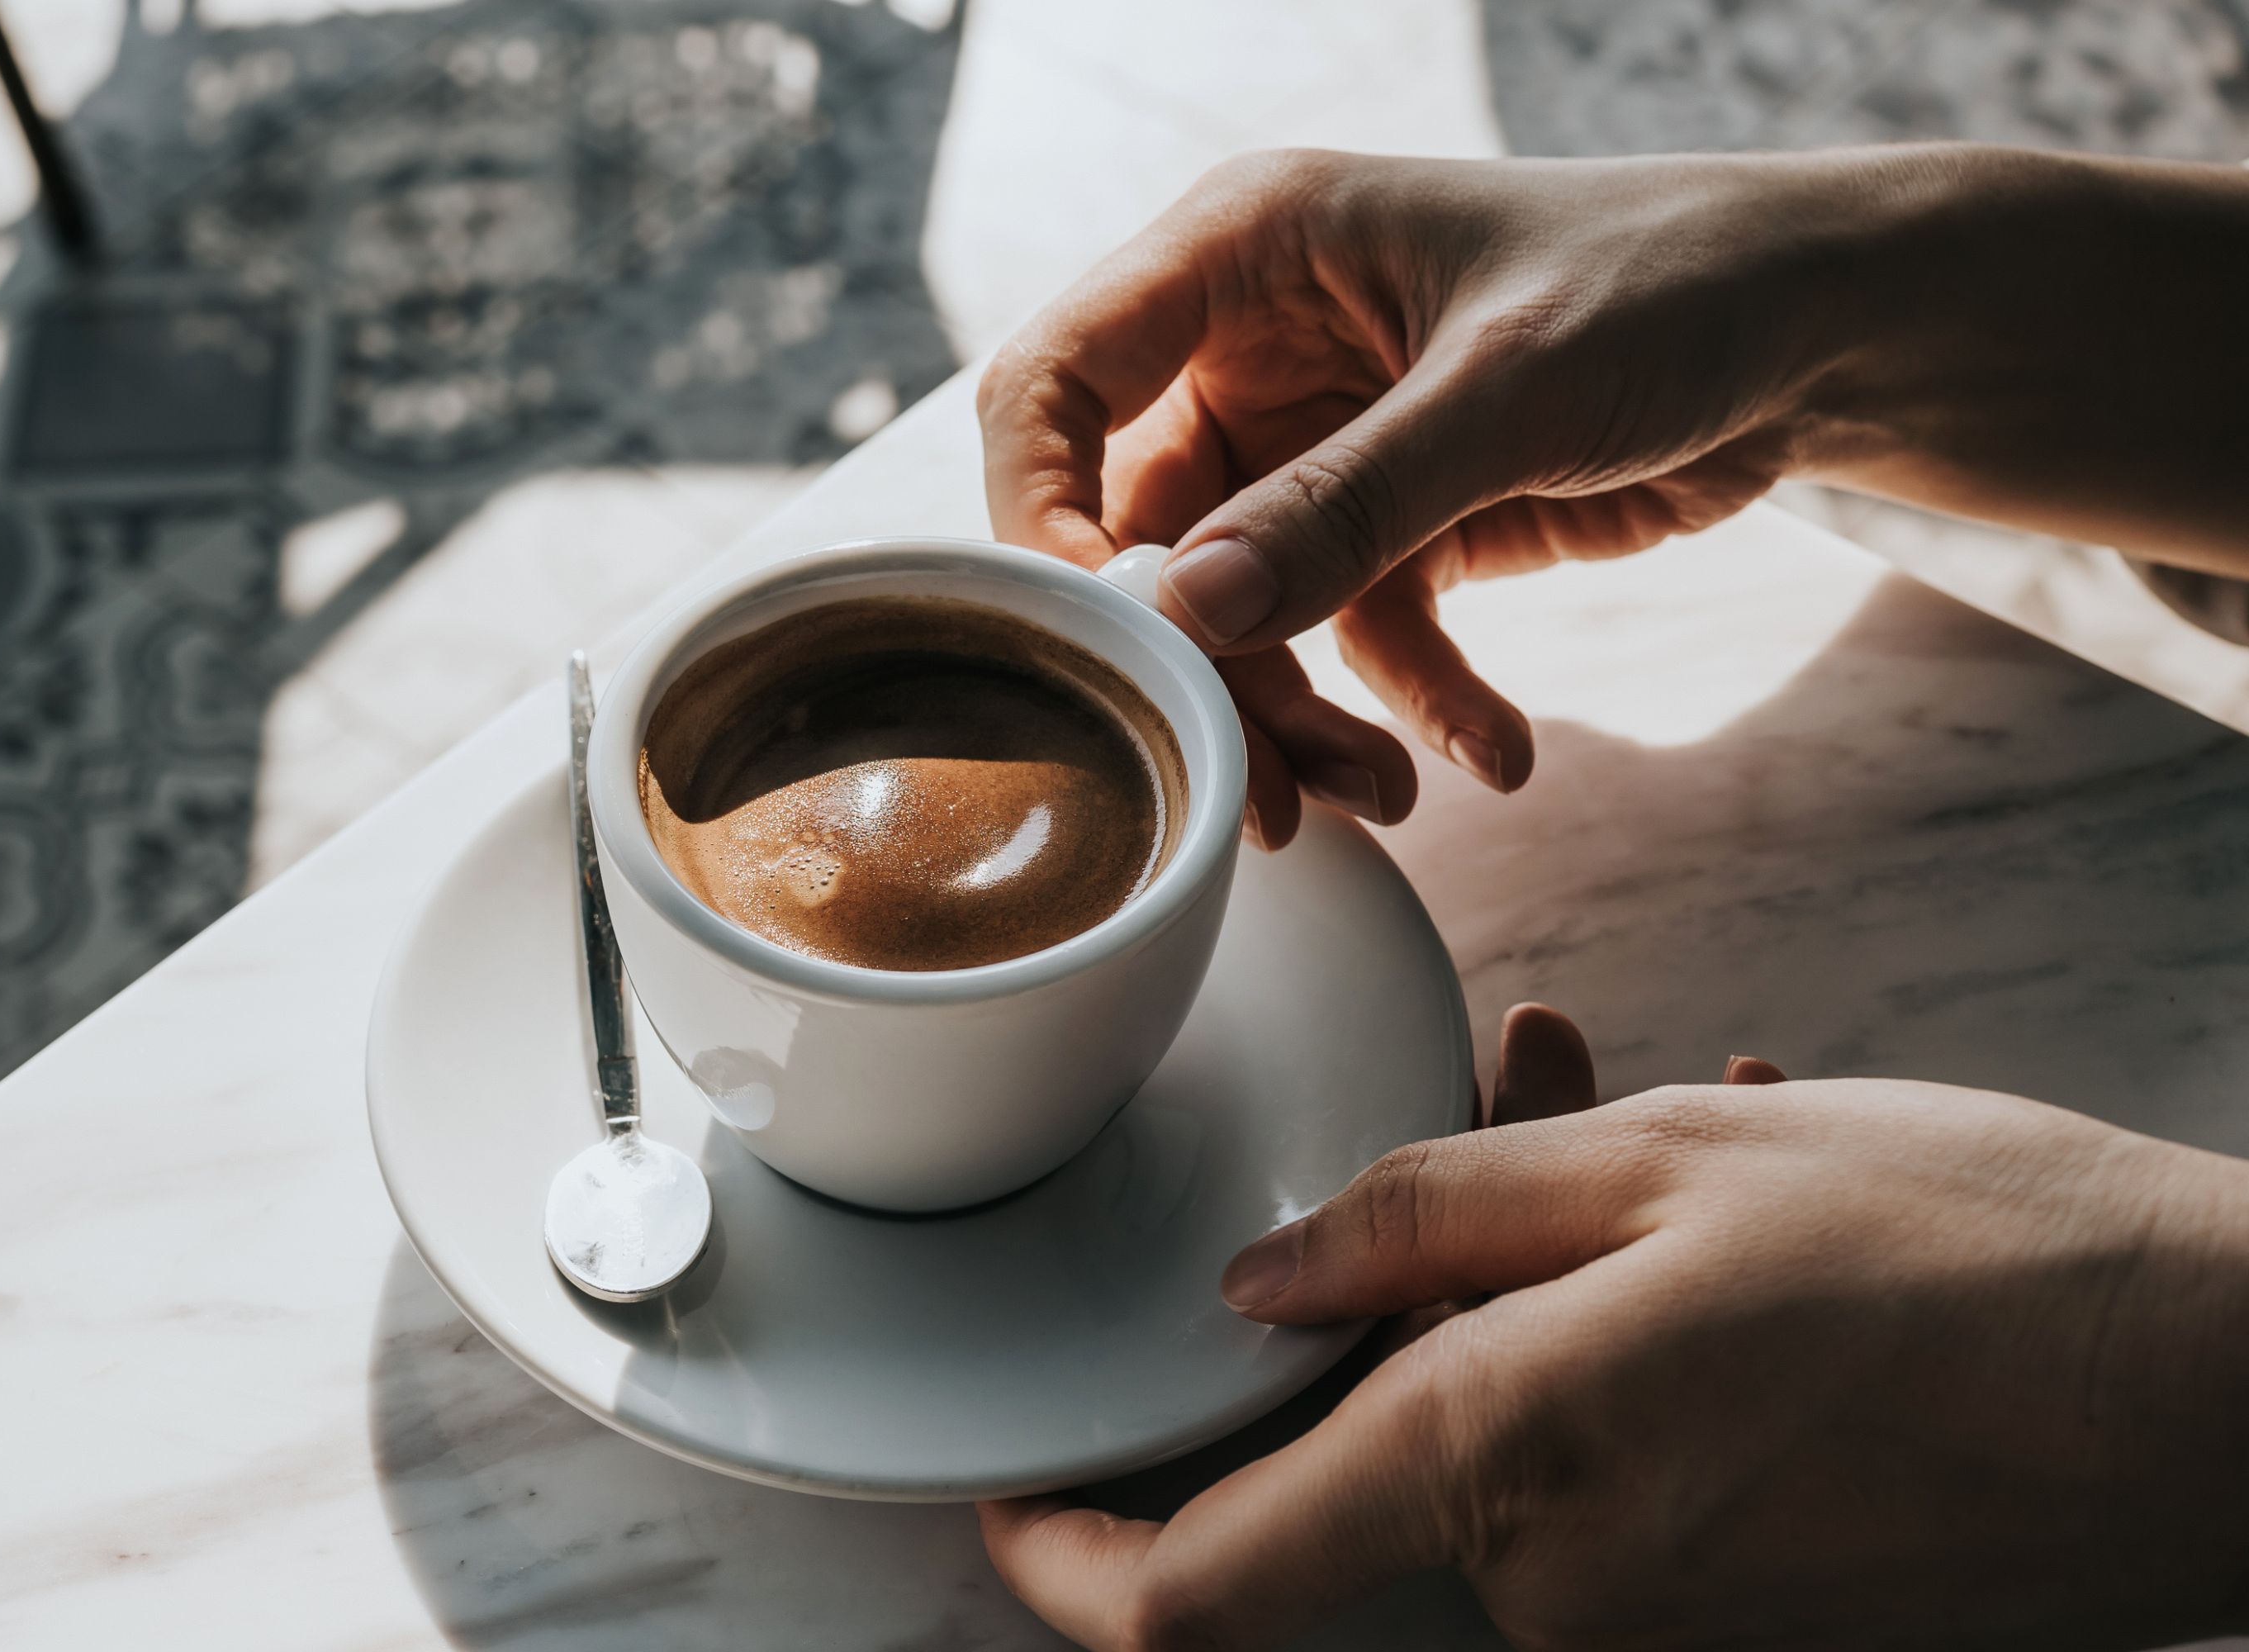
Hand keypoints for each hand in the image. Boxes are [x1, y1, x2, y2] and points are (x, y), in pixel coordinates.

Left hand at [978, 1006, 2248, 1650]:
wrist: (2241, 1395)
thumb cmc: (1975, 1257)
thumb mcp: (1664, 1167)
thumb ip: (1419, 1220)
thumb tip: (1254, 1287)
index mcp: (1500, 1476)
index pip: (1192, 1598)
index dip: (1066, 1556)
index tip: (1012, 1493)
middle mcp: (1558, 1595)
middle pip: (1365, 1458)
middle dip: (1395, 1287)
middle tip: (1514, 1095)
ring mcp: (1657, 1627)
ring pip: (1497, 1436)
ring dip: (1532, 1278)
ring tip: (1647, 1103)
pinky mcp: (1744, 1625)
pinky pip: (1607, 1475)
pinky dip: (1618, 1344)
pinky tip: (1731, 1200)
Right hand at [979, 146, 2248, 846]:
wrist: (1831, 326)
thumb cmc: (1678, 283)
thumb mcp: (1512, 388)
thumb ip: (1347, 502)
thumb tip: (1188, 618)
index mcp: (1240, 253)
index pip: (1054, 387)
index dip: (1043, 519)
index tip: (1107, 642)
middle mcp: (1249, 348)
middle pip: (1143, 535)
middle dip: (1200, 667)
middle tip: (1257, 787)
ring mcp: (1312, 444)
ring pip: (1238, 612)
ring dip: (1301, 714)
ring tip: (1386, 793)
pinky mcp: (1389, 523)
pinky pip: (1349, 640)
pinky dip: (1408, 707)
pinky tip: (1493, 756)